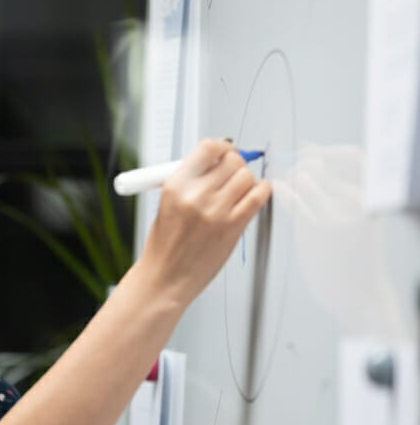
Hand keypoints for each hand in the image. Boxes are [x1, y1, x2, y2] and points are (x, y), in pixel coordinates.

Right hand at [137, 137, 272, 305]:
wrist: (165, 277)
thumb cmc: (164, 245)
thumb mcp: (167, 203)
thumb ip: (191, 181)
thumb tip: (216, 161)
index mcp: (176, 185)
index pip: (208, 148)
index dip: (222, 146)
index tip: (226, 150)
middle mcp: (196, 195)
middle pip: (232, 160)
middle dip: (235, 163)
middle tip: (234, 171)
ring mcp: (216, 211)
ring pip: (247, 177)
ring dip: (247, 179)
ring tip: (240, 188)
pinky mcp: (233, 227)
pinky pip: (258, 197)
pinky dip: (261, 190)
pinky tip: (256, 192)